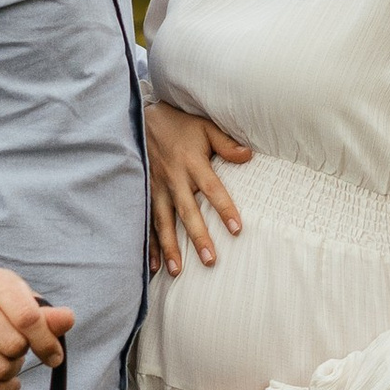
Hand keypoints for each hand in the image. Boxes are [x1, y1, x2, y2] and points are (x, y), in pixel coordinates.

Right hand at [0, 269, 72, 389]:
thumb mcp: (20, 301)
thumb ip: (46, 315)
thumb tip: (68, 319)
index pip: (28, 318)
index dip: (46, 342)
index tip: (54, 355)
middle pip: (14, 347)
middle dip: (23, 354)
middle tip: (17, 348)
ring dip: (10, 371)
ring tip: (5, 359)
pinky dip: (0, 389)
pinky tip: (4, 382)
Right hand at [145, 101, 252, 275]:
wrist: (141, 118)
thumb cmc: (180, 125)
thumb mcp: (205, 127)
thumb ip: (226, 143)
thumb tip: (249, 156)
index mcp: (192, 163)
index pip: (212, 189)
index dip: (224, 208)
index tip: (236, 229)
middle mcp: (174, 179)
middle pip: (188, 212)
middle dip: (198, 237)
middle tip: (210, 261)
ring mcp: (156, 188)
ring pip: (163, 222)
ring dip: (170, 247)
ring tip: (178, 271)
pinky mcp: (144, 193)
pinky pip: (146, 222)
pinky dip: (149, 244)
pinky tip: (153, 266)